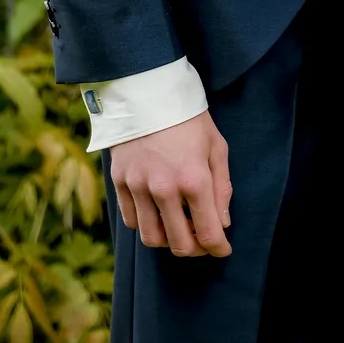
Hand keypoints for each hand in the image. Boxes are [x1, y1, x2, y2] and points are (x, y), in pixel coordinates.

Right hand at [110, 111, 231, 258]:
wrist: (149, 92)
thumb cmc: (188, 118)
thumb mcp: (216, 146)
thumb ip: (221, 187)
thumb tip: (222, 223)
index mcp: (194, 178)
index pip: (209, 232)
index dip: (219, 247)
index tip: (223, 249)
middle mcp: (164, 188)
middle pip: (179, 244)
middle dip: (195, 249)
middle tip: (202, 241)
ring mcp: (139, 186)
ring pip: (152, 237)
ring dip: (169, 239)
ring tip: (179, 226)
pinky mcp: (120, 182)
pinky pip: (132, 220)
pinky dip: (146, 224)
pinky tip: (157, 213)